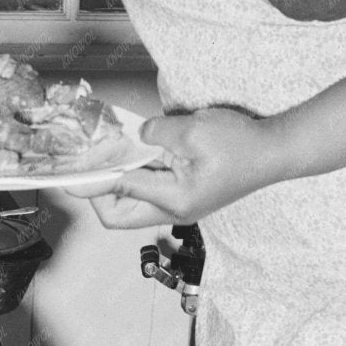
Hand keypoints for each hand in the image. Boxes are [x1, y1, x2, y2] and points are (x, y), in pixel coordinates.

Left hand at [79, 107, 291, 229]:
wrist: (274, 152)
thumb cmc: (241, 144)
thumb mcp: (194, 130)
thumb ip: (155, 133)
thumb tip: (132, 136)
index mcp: (174, 200)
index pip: (117, 194)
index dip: (91, 178)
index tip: (71, 165)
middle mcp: (172, 211)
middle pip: (116, 215)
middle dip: (97, 191)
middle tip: (92, 161)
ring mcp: (177, 207)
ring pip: (128, 206)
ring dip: (115, 181)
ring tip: (108, 151)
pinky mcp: (181, 196)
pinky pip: (145, 191)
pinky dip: (132, 174)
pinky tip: (130, 151)